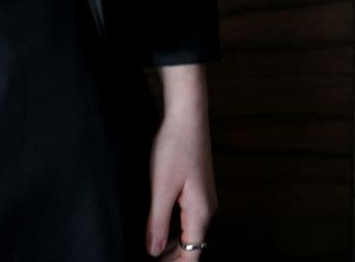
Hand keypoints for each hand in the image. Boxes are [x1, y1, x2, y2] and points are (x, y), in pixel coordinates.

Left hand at [145, 76, 216, 257]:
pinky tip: (162, 225)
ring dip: (176, 244)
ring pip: (192, 231)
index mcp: (200, 212)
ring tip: (155, 250)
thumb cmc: (175, 146)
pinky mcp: (198, 186)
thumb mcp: (161, 186)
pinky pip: (190, 217)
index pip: (193, 253)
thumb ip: (158, 221)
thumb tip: (154, 251)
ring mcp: (204, 196)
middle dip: (176, 258)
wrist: (188, 115)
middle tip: (154, 260)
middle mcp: (207, 208)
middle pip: (195, 246)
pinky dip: (178, 228)